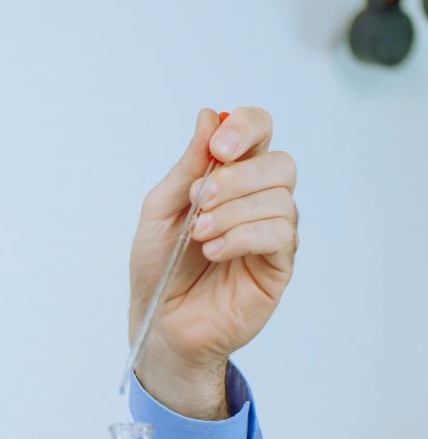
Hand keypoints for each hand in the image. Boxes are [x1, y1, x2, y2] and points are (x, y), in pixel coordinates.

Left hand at [129, 108, 297, 418]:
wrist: (160, 322)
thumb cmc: (158, 267)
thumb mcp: (160, 211)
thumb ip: (186, 167)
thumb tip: (208, 115)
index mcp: (231, 178)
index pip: (259, 130)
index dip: (245, 128)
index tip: (218, 147)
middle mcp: (259, 200)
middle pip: (280, 163)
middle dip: (237, 178)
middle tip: (198, 203)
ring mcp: (273, 233)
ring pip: (279, 198)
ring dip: (231, 212)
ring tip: (198, 236)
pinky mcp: (278, 265)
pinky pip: (279, 233)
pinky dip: (242, 236)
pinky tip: (213, 251)